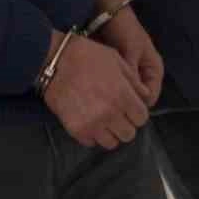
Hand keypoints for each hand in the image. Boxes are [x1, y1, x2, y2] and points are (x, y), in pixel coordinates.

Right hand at [41, 32, 151, 149]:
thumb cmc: (86, 55)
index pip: (142, 118)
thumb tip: (145, 96)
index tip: (130, 107)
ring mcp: (93, 124)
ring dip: (109, 132)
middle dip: (125, 124)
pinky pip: (91, 143)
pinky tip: (88, 121)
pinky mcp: (76, 130)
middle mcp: (110, 114)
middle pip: (129, 134)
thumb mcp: (115, 59)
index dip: (137, 112)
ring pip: (112, 143)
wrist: (52, 60)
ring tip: (102, 119)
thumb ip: (133, 80)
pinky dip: (92, 135)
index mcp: (123, 95)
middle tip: (116, 113)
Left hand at [95, 5, 164, 107]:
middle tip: (111, 106)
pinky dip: (111, 87)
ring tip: (104, 100)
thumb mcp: (130, 51)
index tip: (122, 108)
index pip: (151, 97)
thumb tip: (136, 99)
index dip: (138, 104)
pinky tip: (100, 91)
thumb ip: (133, 74)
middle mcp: (145, 73)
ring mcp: (132, 72)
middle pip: (139, 97)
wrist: (108, 13)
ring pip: (127, 92)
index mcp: (154, 69)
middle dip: (127, 101)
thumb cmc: (124, 30)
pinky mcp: (118, 70)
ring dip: (118, 95)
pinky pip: (118, 84)